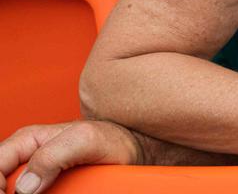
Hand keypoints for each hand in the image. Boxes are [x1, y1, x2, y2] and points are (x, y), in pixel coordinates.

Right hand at [0, 121, 142, 193]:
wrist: (133, 153)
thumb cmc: (112, 139)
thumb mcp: (85, 139)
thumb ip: (54, 154)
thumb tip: (25, 186)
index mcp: (28, 140)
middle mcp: (28, 159)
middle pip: (4, 183)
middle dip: (10, 193)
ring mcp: (39, 177)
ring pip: (21, 191)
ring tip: (55, 193)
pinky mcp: (51, 189)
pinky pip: (38, 193)